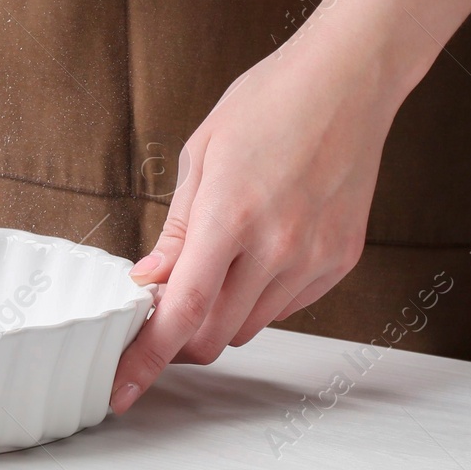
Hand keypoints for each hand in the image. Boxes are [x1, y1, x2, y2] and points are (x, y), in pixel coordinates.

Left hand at [108, 35, 404, 414]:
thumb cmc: (270, 102)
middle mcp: (277, 246)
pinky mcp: (340, 260)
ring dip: (219, 317)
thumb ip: (176, 227)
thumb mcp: (202, 153)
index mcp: (230, 215)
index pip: (181, 312)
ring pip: (251, 326)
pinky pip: (287, 306)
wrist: (347, 81)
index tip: (123, 388)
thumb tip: (149, 280)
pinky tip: (255, 256)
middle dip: (178, 339)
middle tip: (160, 314)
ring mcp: (313, 258)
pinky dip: (259, 298)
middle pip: (214, 334)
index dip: (146, 358)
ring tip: (213, 268)